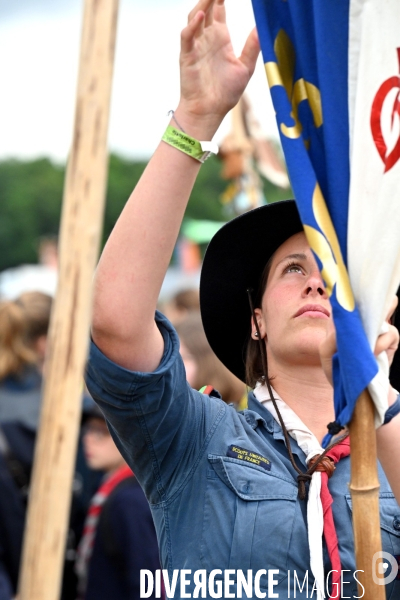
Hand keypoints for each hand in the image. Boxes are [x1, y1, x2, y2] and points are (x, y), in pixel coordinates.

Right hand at [177, 0, 259, 136]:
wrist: (209, 111)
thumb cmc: (225, 93)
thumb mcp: (245, 68)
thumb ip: (252, 48)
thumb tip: (262, 28)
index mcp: (220, 39)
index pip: (219, 10)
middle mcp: (207, 39)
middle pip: (206, 8)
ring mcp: (196, 46)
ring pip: (194, 17)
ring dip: (202, 4)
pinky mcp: (187, 56)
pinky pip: (187, 37)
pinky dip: (192, 26)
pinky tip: (200, 16)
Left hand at [319, 295, 399, 386]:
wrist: (354, 389)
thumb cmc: (337, 367)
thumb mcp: (326, 354)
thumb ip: (329, 340)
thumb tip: (340, 328)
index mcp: (345, 318)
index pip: (350, 296)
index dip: (349, 288)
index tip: (346, 284)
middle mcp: (363, 318)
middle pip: (373, 295)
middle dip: (371, 291)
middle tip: (363, 298)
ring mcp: (378, 327)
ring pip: (388, 306)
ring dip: (377, 317)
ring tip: (366, 332)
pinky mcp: (390, 340)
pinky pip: (391, 333)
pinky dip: (380, 342)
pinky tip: (371, 352)